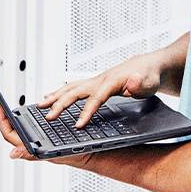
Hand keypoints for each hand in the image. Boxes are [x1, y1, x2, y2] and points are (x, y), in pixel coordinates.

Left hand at [0, 106, 90, 167]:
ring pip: (21, 132)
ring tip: (6, 111)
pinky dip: (25, 122)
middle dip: (3, 120)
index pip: (12, 136)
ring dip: (12, 121)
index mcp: (34, 149)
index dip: (2, 123)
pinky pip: (32, 131)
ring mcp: (41, 143)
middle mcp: (35, 146)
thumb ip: (33, 154)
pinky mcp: (47, 139)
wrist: (93, 155)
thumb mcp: (57, 152)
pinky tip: (24, 117)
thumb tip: (12, 153)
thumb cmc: (77, 155)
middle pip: (13, 133)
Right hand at [38, 53, 163, 126]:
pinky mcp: (95, 83)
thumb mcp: (150, 82)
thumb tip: (133, 81)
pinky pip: (75, 87)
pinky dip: (61, 92)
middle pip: (76, 91)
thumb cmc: (149, 76)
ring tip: (40, 105)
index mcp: (112, 80)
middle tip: (48, 116)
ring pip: (72, 87)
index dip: (86, 112)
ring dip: (56, 96)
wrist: (149, 65)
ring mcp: (96, 80)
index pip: (96, 98)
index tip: (77, 125)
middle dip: (61, 103)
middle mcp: (100, 79)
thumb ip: (141, 84)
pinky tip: (51, 96)